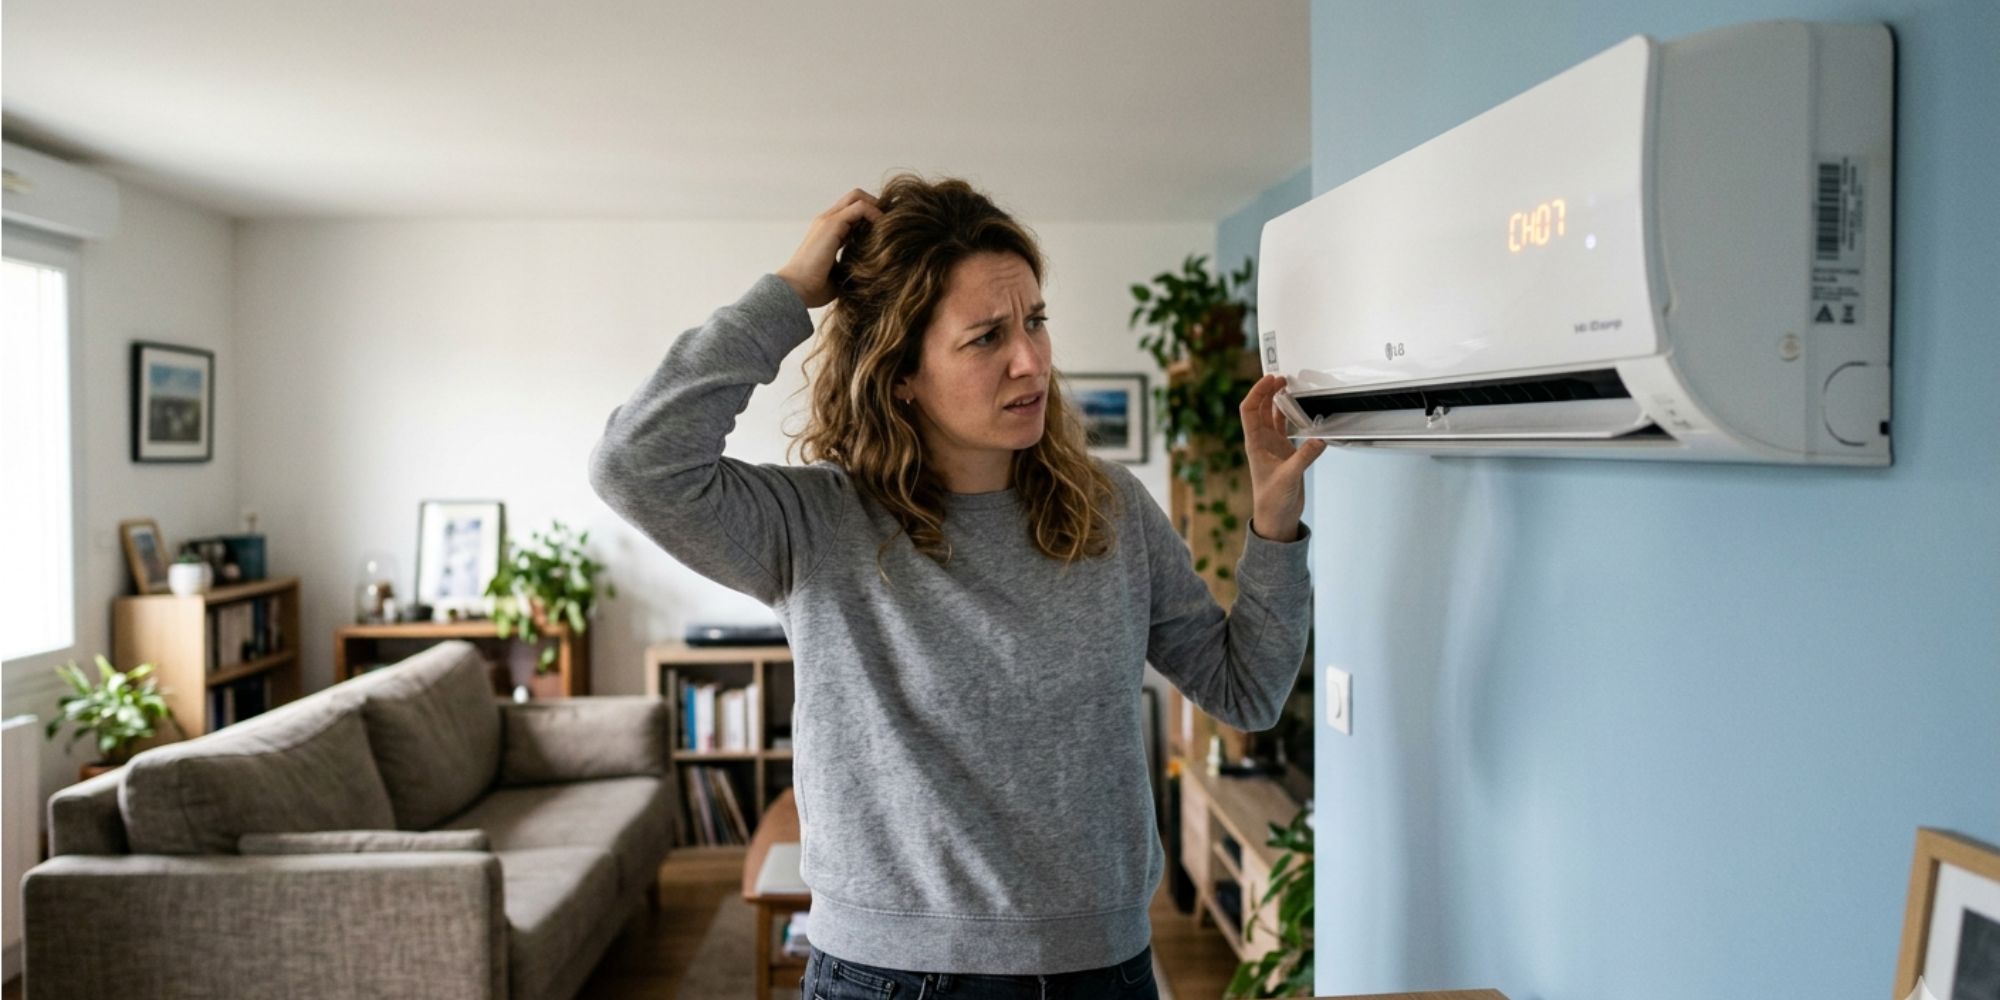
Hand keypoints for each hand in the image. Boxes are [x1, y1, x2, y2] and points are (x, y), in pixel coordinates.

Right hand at [777, 188, 884, 308]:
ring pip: (858, 197)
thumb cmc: (815, 288)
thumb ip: (854, 264)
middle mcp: (826, 221)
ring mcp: (827, 220)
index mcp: (827, 231)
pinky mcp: (831, 224)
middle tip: (893, 224)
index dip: (871, 216)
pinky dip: (876, 214)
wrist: (796, 290)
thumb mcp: (841, 273)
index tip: (888, 231)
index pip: (852, 210)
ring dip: (878, 208)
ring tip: (892, 227)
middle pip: (856, 197)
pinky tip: (885, 232)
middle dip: (876, 206)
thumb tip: (875, 270)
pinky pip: (861, 207)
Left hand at [1241, 374, 1326, 540]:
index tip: (1269, 379)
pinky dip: (1292, 417)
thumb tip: (1318, 440)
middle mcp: (1262, 442)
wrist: (1276, 518)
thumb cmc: (1272, 501)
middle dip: (1269, 391)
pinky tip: (1301, 410)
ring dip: (1279, 401)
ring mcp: (1274, 446)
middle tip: (1281, 378)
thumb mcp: (1288, 478)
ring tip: (1289, 387)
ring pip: (1274, 416)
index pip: (1249, 410)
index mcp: (1255, 444)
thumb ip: (1303, 458)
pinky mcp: (1286, 453)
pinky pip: (1287, 428)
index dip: (1257, 392)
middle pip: (1261, 409)